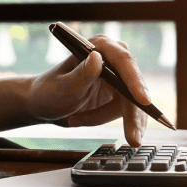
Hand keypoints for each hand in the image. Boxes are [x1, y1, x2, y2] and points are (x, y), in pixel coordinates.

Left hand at [27, 34, 148, 145]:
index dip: (135, 81)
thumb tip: (97, 58)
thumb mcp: (62, 86)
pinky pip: (126, 112)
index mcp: (99, 47)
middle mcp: (112, 58)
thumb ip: (81, 74)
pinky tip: (83, 120)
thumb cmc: (49, 91)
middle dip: (132, 114)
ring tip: (76, 120)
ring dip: (105, 117)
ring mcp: (118, 77)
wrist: (44, 104)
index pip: (124, 62)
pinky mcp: (119, 94)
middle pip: (133, 87)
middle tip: (133, 139)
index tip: (143, 100)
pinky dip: (106, 120)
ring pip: (131, 104)